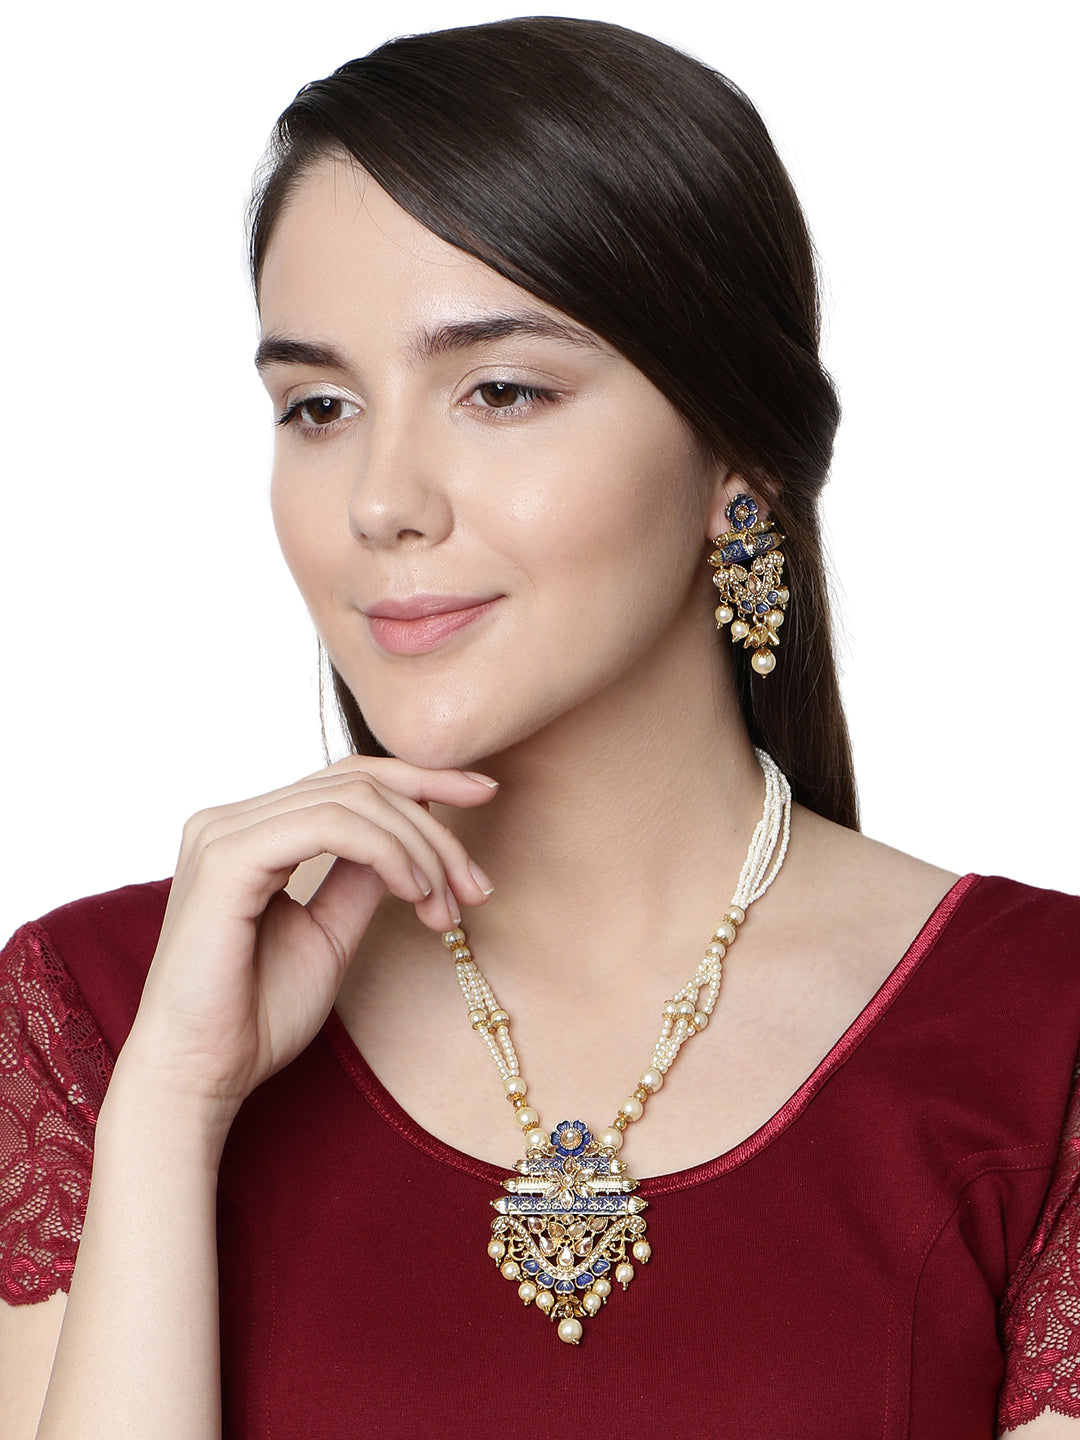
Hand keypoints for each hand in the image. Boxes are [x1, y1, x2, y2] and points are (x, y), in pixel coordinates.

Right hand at [117, 756, 497, 1123]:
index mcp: (252, 832)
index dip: (422, 778)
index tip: (484, 794)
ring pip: (353, 798)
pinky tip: (415, 892)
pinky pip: (328, 825)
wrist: (201, 1075)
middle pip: (360, 783)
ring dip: (419, 847)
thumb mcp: (331, 934)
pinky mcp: (227, 857)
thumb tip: (415, 838)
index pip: (347, 778)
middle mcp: (232, 820)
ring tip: (445, 906)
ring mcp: (224, 832)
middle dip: (435, 828)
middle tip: (476, 888)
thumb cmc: (255, 1016)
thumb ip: (363, 878)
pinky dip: (386, 851)